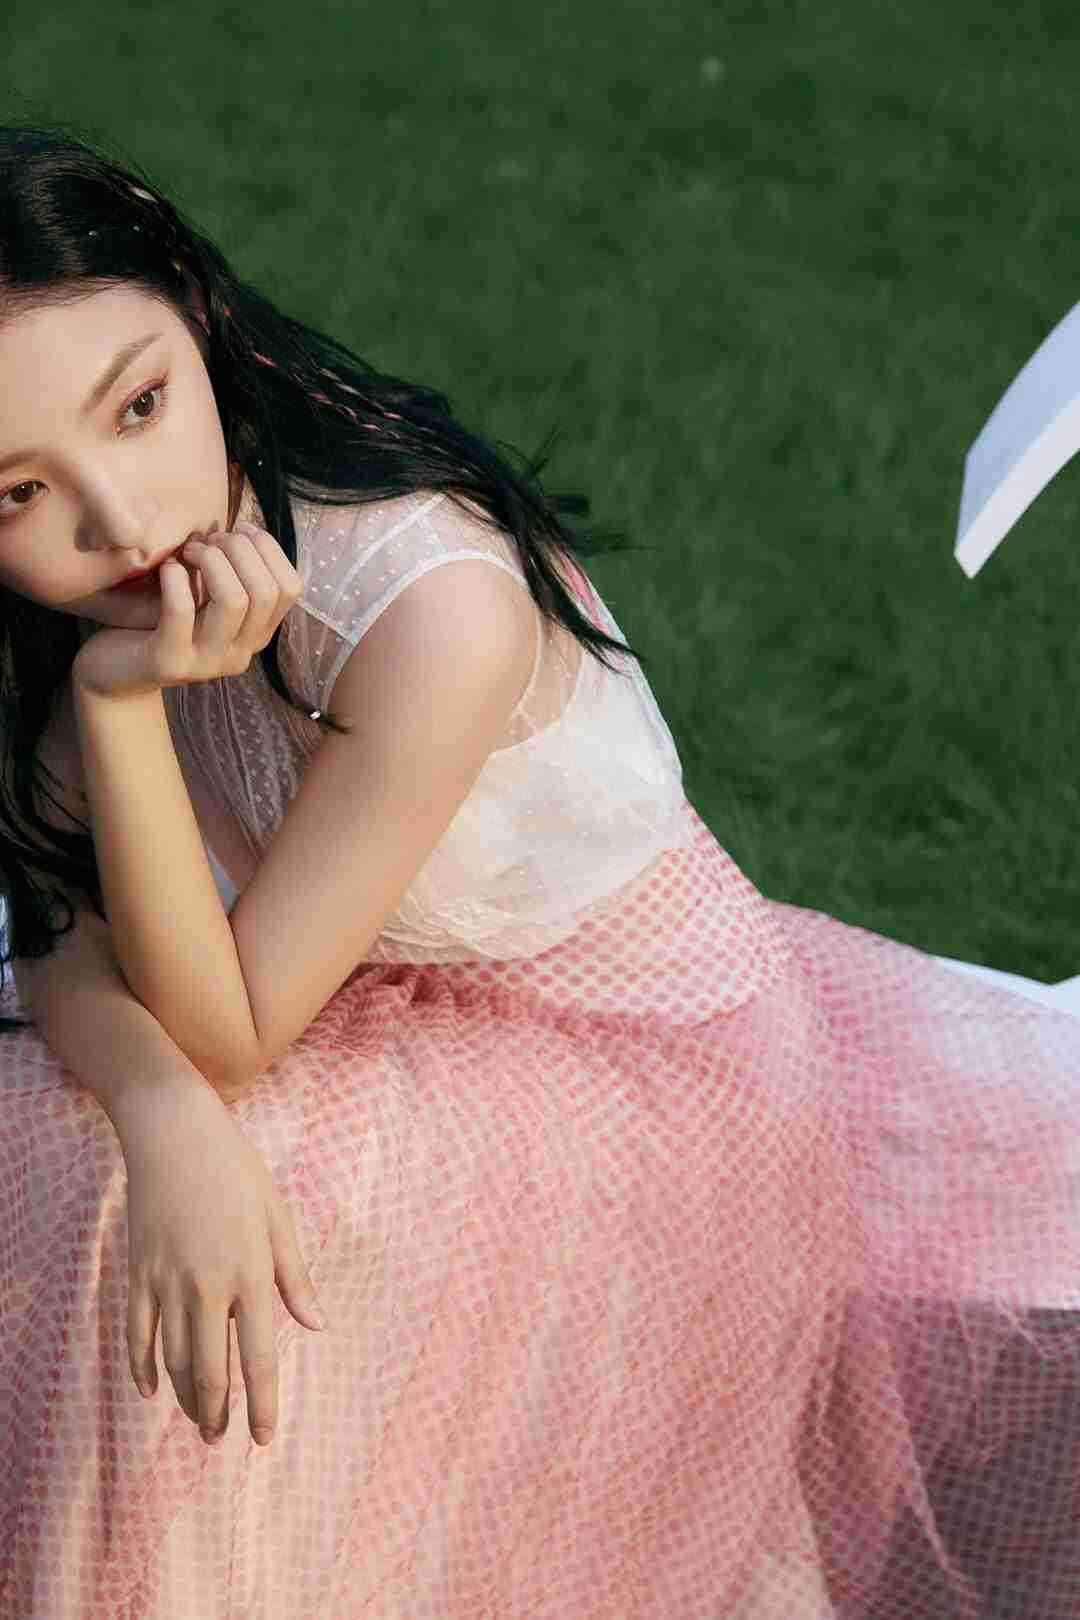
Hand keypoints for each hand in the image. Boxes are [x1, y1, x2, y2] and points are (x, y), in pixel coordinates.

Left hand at [72, 520, 302, 699]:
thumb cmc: (158, 624)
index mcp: (256, 635)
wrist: (116, 675)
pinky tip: (166, 568)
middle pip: (265, 591)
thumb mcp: (204, 600)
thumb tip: (242, 529)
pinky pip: (182, 611)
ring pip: (233, 601)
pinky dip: (175, 578)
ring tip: (190, 550)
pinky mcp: (170, 663)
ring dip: (212, 561)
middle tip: (208, 539)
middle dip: (239, 550)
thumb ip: (230, 575)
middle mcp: (240, 653)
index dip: (269, 549)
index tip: (238, 529)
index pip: (290, 588)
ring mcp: (207, 663)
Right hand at [117, 1076, 325, 1446]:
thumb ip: (295, 1277)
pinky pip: (139, 1335)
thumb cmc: (237, 1171)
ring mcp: (168, 1282)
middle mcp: (209, 1286)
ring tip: (198, 1421)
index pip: (260, 1356)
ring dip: (186, 1397)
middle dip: (218, 1413)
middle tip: (222, 1439)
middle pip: (212, 1370)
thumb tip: (317, 1325)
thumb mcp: (278, 1217)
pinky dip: (144, 1368)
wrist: (176, 1135)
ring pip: (175, 1360)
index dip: (262, 1403)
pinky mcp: (138, 1273)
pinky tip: (153, 1390)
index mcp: (251, 1273)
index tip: (264, 1438)